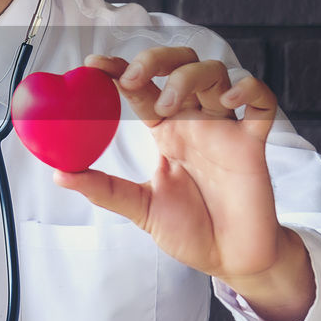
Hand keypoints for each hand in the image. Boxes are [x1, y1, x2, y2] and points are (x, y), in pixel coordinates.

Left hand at [53, 48, 314, 320]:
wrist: (231, 261)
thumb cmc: (189, 231)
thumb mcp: (140, 208)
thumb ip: (103, 189)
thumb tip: (58, 173)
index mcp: (166, 132)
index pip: (142, 87)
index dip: (119, 69)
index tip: (93, 63)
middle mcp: (195, 122)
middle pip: (181, 64)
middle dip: (156, 60)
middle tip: (131, 77)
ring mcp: (225, 129)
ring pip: (215, 74)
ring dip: (189, 78)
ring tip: (168, 106)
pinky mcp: (254, 145)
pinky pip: (262, 103)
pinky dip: (249, 89)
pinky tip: (229, 99)